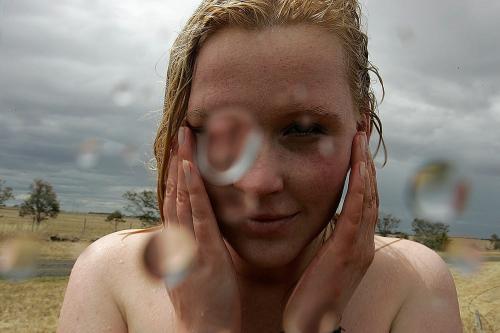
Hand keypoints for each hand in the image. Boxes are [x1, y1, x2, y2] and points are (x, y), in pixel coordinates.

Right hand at [163, 126, 241, 332]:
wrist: (202, 332)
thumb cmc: (202, 305)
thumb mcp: (190, 272)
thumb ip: (186, 249)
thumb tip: (186, 233)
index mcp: (178, 244)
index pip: (175, 204)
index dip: (175, 177)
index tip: (177, 153)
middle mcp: (179, 242)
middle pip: (175, 195)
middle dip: (176, 162)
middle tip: (178, 133)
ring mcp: (191, 246)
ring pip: (184, 200)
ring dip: (183, 167)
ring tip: (184, 139)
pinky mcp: (207, 254)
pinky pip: (200, 219)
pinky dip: (195, 193)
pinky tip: (192, 170)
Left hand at [282, 131, 377, 332]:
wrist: (311, 323)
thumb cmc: (312, 291)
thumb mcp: (323, 257)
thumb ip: (328, 236)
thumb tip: (324, 215)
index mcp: (357, 241)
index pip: (363, 198)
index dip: (362, 170)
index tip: (357, 143)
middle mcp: (364, 241)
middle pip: (370, 192)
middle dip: (366, 159)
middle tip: (362, 130)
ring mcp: (359, 246)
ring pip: (366, 198)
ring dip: (364, 166)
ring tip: (360, 138)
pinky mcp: (346, 252)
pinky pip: (355, 214)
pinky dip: (360, 189)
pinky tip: (359, 167)